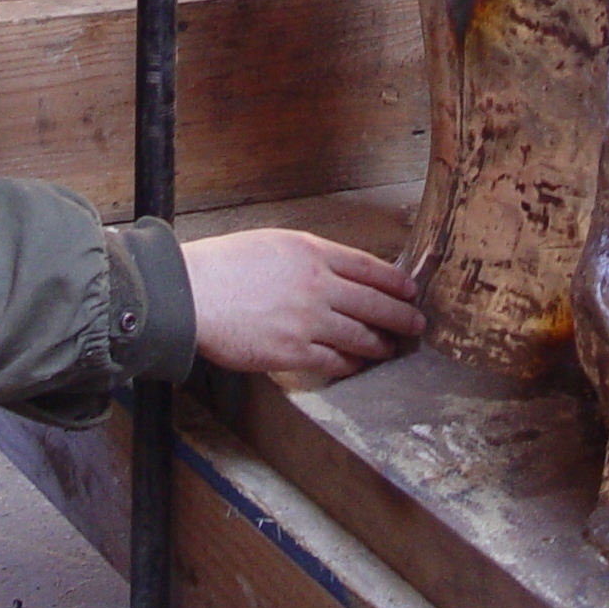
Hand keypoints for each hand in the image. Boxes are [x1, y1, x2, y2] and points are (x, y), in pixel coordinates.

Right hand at [183, 229, 424, 378]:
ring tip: (390, 348)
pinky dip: (350, 364)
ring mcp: (308, 321)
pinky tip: (355, 364)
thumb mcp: (273, 243)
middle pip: (375, 303)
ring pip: (360, 336)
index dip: (395, 282)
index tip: (409, 290)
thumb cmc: (223, 266)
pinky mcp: (293, 352)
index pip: (370, 267)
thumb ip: (307, 256)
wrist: (192, 293)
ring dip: (380, 344)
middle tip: (416, 324)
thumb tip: (331, 269)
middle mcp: (318, 286)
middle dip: (401, 316)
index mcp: (313, 253)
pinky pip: (334, 361)